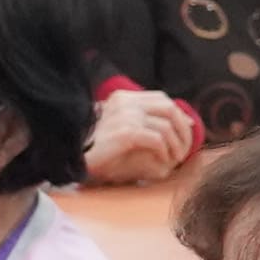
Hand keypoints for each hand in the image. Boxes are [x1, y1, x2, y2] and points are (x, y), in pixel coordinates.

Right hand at [82, 88, 197, 186]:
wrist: (73, 156)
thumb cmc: (96, 147)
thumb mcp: (121, 128)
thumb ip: (144, 121)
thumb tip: (183, 120)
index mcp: (123, 97)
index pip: (161, 98)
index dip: (179, 115)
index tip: (186, 132)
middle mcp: (126, 102)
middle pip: (169, 109)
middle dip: (183, 130)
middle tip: (184, 149)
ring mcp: (126, 115)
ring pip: (166, 126)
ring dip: (176, 145)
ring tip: (175, 159)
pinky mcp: (127, 133)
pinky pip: (157, 140)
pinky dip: (165, 152)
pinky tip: (164, 162)